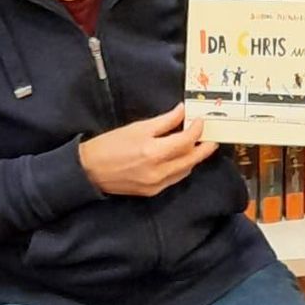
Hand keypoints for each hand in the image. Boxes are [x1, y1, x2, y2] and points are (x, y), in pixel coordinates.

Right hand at [78, 102, 218, 196]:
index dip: (196, 130)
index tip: (200, 121)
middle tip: (213, 138)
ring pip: (184, 171)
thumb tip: (182, 111)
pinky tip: (182, 159)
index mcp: (153, 152)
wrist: (91, 170)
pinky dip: (181, 168)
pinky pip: (174, 179)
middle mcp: (158, 172)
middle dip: (204, 149)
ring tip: (199, 146)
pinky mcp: (152, 192)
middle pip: (190, 160)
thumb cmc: (112, 144)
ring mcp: (156, 185)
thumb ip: (164, 121)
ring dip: (193, 158)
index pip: (185, 142)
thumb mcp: (138, 127)